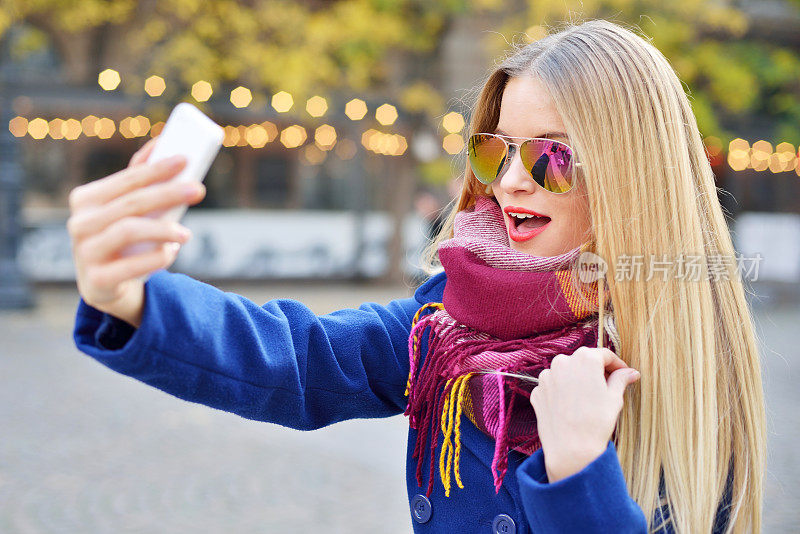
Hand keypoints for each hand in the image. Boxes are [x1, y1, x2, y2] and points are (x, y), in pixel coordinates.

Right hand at [67, 136, 205, 326]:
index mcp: (85, 199)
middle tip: (198, 189)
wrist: (107, 286)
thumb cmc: (122, 239)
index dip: (156, 169)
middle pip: (132, 203)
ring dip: (163, 229)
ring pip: (128, 231)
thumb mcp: (128, 208)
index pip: (126, 180)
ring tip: (187, 234)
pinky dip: (157, 257)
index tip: (186, 159)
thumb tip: (161, 142)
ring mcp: (84, 253)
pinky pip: (131, 266)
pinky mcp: (97, 281)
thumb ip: (139, 178)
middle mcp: (79, 223)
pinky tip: (171, 252)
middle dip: (168, 193)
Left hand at [529, 346, 639, 482]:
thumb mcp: (614, 398)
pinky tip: (571, 406)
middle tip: (607, 386)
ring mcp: (546, 377)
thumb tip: (630, 372)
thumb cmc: (596, 422)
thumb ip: (621, 379)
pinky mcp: (537, 391)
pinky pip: (553, 386)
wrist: (570, 449)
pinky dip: (562, 392)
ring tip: (587, 399)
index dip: (616, 364)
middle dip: (595, 370)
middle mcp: (562, 362)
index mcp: (585, 358)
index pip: (604, 354)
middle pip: (583, 361)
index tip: (623, 372)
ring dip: (576, 380)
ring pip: (566, 372)